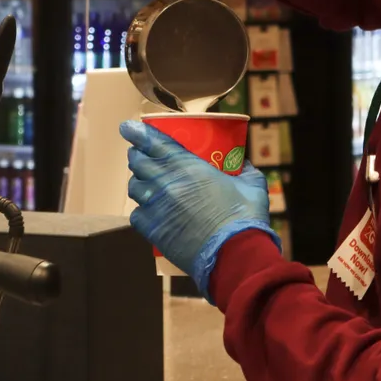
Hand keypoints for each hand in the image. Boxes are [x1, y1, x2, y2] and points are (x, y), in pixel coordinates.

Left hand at [121, 120, 280, 298]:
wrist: (234, 254)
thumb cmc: (244, 218)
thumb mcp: (252, 186)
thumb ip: (246, 171)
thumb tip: (244, 165)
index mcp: (187, 166)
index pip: (154, 142)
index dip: (137, 133)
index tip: (128, 127)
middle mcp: (166, 183)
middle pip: (139, 162)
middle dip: (137, 155)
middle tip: (141, 154)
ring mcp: (156, 207)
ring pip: (135, 187)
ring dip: (139, 182)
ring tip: (146, 183)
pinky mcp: (153, 230)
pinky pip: (136, 215)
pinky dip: (141, 210)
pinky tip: (150, 211)